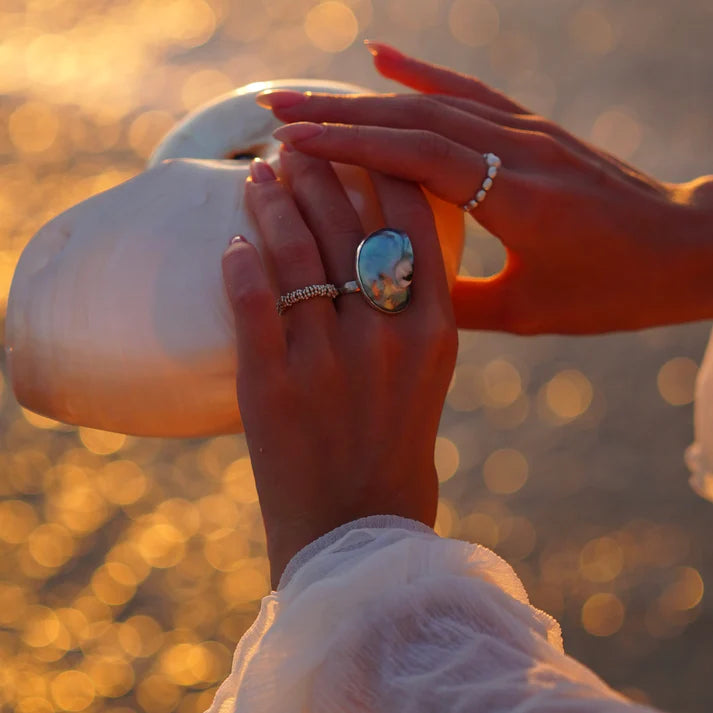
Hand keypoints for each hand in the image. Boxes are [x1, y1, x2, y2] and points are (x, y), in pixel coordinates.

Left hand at [221, 152, 456, 588]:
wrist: (362, 532)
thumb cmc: (397, 452)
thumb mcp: (427, 377)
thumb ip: (410, 315)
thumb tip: (376, 253)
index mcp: (432, 332)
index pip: (410, 225)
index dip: (379, 172)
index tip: (356, 142)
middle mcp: (385, 337)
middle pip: (346, 225)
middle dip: (317, 173)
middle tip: (293, 145)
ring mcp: (327, 361)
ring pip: (294, 252)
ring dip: (272, 203)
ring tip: (257, 174)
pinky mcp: (272, 387)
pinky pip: (252, 302)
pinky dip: (240, 263)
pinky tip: (233, 240)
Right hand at [256, 43, 712, 334]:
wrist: (686, 249)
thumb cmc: (614, 288)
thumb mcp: (531, 311)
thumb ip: (458, 302)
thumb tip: (394, 296)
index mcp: (516, 199)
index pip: (415, 160)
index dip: (349, 149)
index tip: (290, 144)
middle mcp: (518, 152)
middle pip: (412, 121)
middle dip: (337, 114)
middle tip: (272, 110)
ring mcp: (527, 131)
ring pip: (432, 104)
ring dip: (364, 97)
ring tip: (307, 96)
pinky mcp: (534, 127)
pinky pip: (469, 94)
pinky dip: (422, 75)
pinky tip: (383, 59)